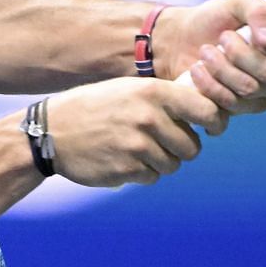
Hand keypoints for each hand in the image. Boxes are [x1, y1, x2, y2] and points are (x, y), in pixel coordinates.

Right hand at [45, 77, 226, 187]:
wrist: (50, 132)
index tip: (213, 128)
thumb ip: (163, 97)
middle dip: (183, 148)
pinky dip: (142, 172)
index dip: (215, 122)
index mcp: (152, 92)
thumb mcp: (127, 88)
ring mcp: (137, 146)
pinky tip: (123, 159)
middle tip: (165, 143)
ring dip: (161, 161)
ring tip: (137, 149)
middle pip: (192, 146)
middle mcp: (148, 118)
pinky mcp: (126, 170)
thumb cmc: (93, 107)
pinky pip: (152, 177)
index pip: (205, 110)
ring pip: (173, 165)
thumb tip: (203, 107)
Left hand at [156, 0, 265, 114]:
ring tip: (205, 52)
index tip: (254, 37)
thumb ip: (258, 10)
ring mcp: (263, 95)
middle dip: (239, 55)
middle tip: (221, 39)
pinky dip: (209, 87)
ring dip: (220, 68)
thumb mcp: (237, 1)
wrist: (182, 40)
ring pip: (249, 90)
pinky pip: (230, 107)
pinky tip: (198, 72)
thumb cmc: (216, 18)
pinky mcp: (239, 110)